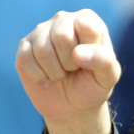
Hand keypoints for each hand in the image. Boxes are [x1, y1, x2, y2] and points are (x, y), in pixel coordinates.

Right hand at [15, 9, 120, 133]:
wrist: (74, 110)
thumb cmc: (95, 89)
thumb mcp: (109, 77)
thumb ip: (104, 61)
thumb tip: (81, 53)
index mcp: (89, 24)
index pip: (85, 22)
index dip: (87, 47)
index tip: (88, 64)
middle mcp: (64, 23)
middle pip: (59, 32)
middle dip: (69, 60)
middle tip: (74, 73)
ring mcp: (40, 35)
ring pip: (41, 46)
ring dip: (54, 70)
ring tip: (62, 77)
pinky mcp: (23, 50)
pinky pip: (27, 59)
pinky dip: (39, 75)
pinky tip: (48, 79)